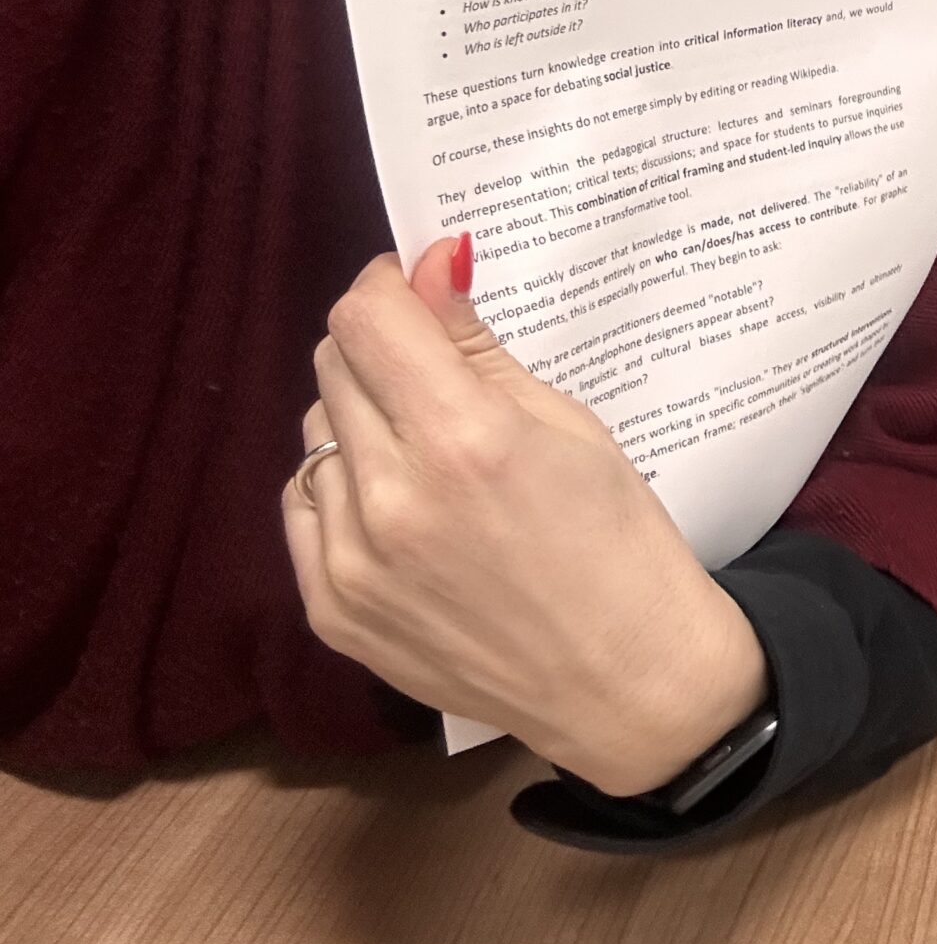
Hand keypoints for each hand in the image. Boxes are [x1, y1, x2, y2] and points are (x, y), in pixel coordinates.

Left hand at [282, 240, 767, 795]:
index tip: (418, 290)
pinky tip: (403, 509)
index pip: (367, 318)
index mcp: (464, 440)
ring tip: (430, 456)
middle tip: (437, 373)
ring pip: (316, 436)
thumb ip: (478, 347)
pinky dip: (344, 491)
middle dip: (382, 350)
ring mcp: (351, 562)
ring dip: (362, 422)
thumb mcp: (569, 425)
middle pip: (334, 367)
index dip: (389, 286)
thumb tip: (428, 262)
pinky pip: (305, 508)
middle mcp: (392, 498)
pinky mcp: (331, 610)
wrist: (624, 681)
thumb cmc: (620, 542)